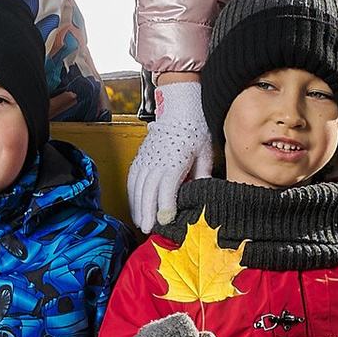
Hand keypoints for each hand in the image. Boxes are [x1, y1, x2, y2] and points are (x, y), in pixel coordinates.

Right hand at [126, 78, 211, 232]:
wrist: (179, 107)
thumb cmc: (195, 128)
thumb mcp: (205, 152)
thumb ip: (202, 175)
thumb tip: (202, 194)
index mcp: (173, 159)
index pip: (166, 186)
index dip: (164, 205)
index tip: (165, 220)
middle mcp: (155, 160)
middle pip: (146, 190)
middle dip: (146, 211)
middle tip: (147, 229)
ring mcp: (145, 158)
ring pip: (136, 186)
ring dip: (137, 205)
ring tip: (140, 222)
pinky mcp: (140, 157)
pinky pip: (132, 179)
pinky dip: (132, 194)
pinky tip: (136, 205)